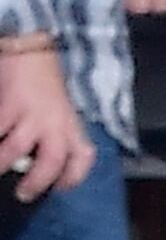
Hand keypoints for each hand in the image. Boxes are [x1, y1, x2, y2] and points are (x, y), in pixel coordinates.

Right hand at [0, 34, 90, 198]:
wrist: (30, 45)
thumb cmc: (43, 79)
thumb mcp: (59, 107)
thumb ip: (57, 132)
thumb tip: (37, 161)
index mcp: (71, 123)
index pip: (83, 157)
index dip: (73, 178)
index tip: (59, 189)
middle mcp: (55, 121)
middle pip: (51, 162)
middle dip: (36, 183)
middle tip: (23, 194)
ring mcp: (31, 113)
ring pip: (15, 150)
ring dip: (0, 164)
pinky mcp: (9, 103)